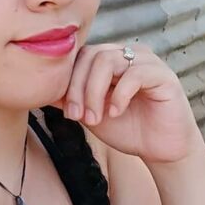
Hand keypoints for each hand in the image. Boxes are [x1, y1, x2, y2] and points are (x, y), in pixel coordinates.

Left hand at [51, 43, 204, 163]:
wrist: (160, 150)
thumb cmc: (127, 129)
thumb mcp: (90, 113)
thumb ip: (70, 98)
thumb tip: (40, 88)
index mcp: (110, 59)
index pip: (81, 55)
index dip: (69, 80)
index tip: (66, 111)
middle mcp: (128, 54)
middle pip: (92, 55)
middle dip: (79, 87)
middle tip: (77, 116)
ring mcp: (146, 62)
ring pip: (109, 60)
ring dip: (95, 92)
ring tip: (95, 118)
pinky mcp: (163, 75)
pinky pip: (135, 74)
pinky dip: (119, 94)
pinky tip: (115, 113)